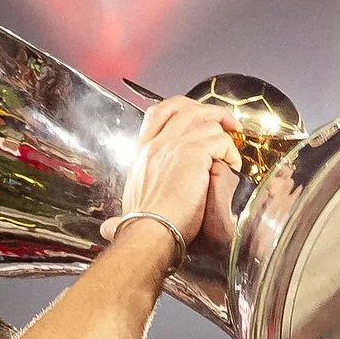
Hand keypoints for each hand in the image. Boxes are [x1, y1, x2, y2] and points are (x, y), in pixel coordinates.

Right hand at [101, 97, 240, 249]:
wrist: (150, 231)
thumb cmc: (144, 227)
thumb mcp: (130, 208)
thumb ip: (128, 207)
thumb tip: (108, 228)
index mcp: (143, 153)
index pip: (158, 113)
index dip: (182, 109)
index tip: (199, 119)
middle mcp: (157, 143)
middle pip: (185, 108)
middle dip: (210, 111)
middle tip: (227, 123)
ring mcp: (174, 144)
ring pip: (207, 122)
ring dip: (224, 137)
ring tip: (230, 156)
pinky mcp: (193, 152)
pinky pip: (221, 140)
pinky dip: (230, 152)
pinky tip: (231, 167)